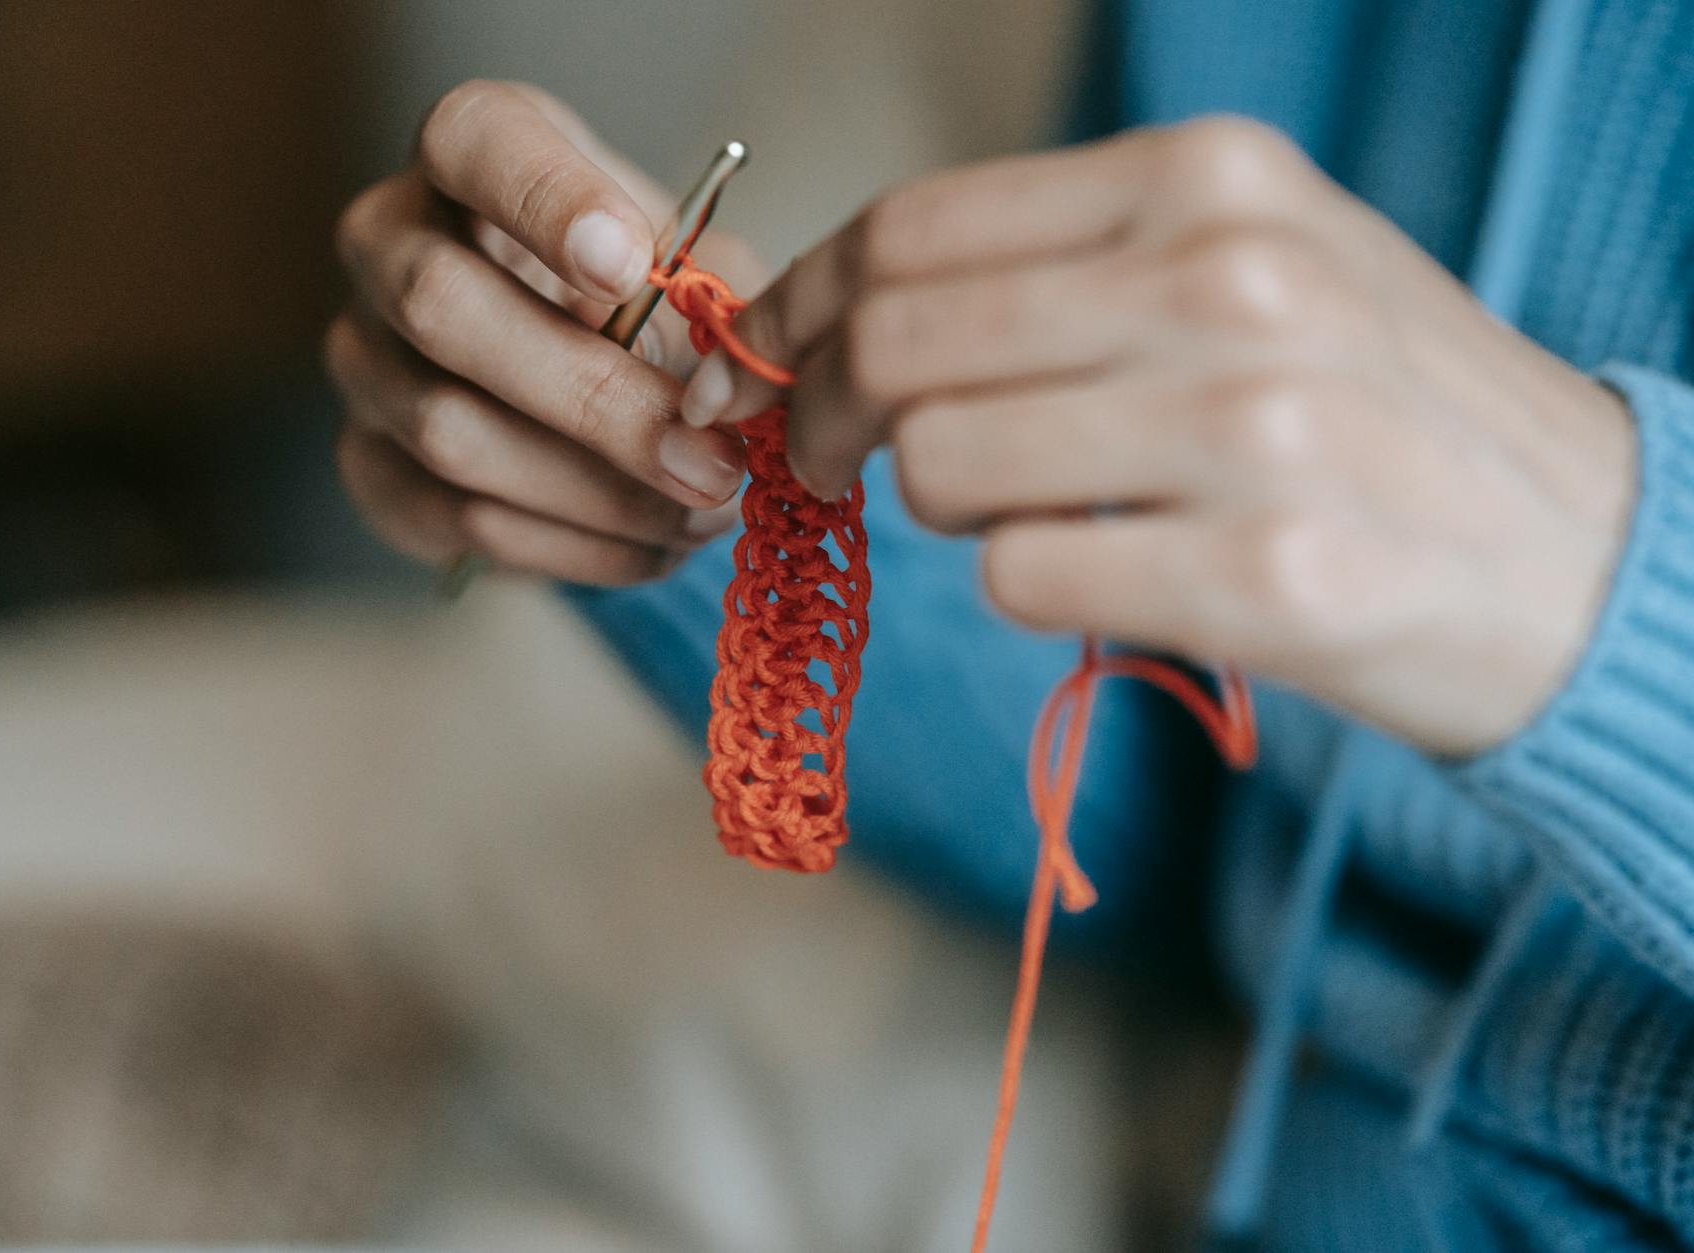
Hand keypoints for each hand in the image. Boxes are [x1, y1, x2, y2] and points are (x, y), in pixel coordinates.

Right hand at [327, 81, 763, 584]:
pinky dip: (574, 548)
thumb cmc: (637, 287)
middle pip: (443, 307)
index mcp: (468, 149)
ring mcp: (363, 356)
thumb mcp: (690, 259)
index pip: (473, 141)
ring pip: (451, 434)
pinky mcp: (369, 462)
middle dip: (593, 400)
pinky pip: (460, 519)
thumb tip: (719, 381)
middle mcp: (386, 239)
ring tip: (706, 514)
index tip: (631, 264)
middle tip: (712, 461)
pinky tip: (654, 545)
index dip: (546, 201)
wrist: (572, 361)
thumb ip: (707, 298)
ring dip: (598, 493)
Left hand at [680, 117, 1635, 754]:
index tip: (776, 357)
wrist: (1579, 554)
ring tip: (1012, 513)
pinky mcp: (1266, 577)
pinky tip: (1100, 572)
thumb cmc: (1381, 409)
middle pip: (900, 343)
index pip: (916, 226)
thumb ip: (1066, 265)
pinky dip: (1026, 585)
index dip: (806, 302)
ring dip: (936, 507)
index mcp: (1207, 178)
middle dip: (816, 415)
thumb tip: (848, 310)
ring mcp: (1252, 428)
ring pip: (941, 465)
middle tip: (820, 462)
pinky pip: (1021, 578)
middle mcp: (1228, 279)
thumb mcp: (1251, 264)